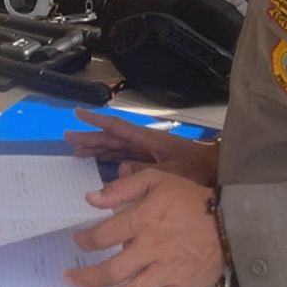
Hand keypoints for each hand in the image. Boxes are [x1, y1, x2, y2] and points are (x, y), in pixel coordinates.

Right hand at [64, 108, 220, 183]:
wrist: (218, 171)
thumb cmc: (197, 168)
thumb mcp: (170, 173)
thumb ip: (144, 172)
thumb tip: (118, 169)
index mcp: (148, 139)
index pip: (117, 127)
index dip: (97, 121)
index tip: (78, 114)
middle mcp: (145, 143)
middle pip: (113, 138)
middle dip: (91, 137)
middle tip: (69, 138)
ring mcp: (149, 153)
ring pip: (118, 148)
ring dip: (99, 149)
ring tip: (79, 151)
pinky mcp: (153, 163)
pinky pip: (127, 159)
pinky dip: (113, 160)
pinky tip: (104, 164)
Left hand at [66, 169, 224, 286]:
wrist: (230, 221)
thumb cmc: (189, 199)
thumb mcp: (157, 179)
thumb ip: (123, 187)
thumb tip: (91, 198)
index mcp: (143, 220)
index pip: (104, 235)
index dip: (86, 240)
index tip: (77, 242)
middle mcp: (151, 249)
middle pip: (113, 270)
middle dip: (87, 277)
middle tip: (69, 280)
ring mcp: (167, 271)